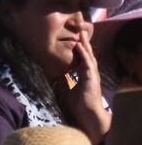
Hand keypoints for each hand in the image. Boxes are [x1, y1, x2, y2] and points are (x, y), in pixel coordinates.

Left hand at [56, 27, 111, 143]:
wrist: (87, 114)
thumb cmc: (78, 104)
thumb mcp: (66, 89)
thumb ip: (62, 81)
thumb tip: (53, 74)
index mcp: (84, 74)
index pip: (81, 58)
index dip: (79, 49)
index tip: (74, 38)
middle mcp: (89, 72)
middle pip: (87, 54)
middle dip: (84, 42)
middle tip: (80, 30)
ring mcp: (92, 74)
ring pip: (89, 55)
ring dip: (85, 44)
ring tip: (82, 33)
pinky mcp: (91, 77)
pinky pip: (88, 63)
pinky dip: (84, 53)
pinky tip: (80, 45)